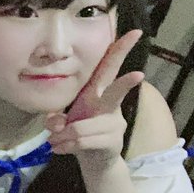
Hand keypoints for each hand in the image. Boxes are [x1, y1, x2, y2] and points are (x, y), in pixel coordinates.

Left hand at [45, 30, 144, 168]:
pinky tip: (60, 148)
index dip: (121, 49)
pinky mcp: (113, 141)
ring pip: (81, 128)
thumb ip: (56, 119)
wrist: (93, 159)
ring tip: (55, 142)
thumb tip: (57, 123)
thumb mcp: (62, 122)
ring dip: (61, 137)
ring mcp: (114, 123)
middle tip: (138, 75)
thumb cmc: (78, 131)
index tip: (135, 32)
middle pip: (116, 92)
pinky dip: (66, 146)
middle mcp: (109, 105)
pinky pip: (82, 142)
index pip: (109, 67)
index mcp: (98, 92)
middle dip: (126, 83)